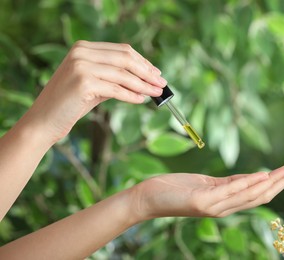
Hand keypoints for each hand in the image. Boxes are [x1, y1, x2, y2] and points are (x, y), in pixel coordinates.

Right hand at [24, 41, 166, 143]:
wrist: (44, 121)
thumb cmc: (70, 104)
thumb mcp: (93, 85)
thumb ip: (114, 77)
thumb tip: (145, 80)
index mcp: (84, 48)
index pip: (122, 51)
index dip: (143, 62)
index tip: (156, 73)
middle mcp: (82, 53)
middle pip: (126, 59)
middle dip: (147, 72)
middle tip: (162, 84)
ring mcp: (82, 67)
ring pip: (124, 75)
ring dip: (144, 85)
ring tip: (156, 93)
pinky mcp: (84, 83)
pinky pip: (116, 89)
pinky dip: (132, 95)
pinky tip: (142, 100)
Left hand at [130, 161, 283, 219]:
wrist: (148, 198)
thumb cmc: (174, 190)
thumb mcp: (204, 185)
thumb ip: (227, 184)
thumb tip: (252, 178)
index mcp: (225, 202)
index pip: (257, 192)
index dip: (278, 182)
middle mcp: (223, 208)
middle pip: (260, 195)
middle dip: (283, 181)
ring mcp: (213, 206)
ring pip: (250, 194)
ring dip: (273, 182)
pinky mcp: (202, 201)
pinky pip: (230, 192)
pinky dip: (248, 184)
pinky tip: (263, 176)